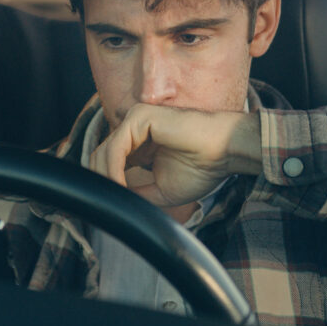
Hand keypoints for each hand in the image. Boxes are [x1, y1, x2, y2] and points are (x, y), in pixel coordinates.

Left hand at [88, 103, 262, 207]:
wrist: (225, 153)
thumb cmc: (202, 169)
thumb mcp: (161, 189)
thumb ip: (136, 191)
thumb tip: (112, 198)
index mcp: (139, 144)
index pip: (109, 162)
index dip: (106, 185)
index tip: (111, 208)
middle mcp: (134, 129)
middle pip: (101, 157)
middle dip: (101, 183)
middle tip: (109, 206)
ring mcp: (135, 120)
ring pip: (104, 152)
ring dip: (106, 179)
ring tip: (117, 199)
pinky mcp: (139, 117)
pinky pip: (115, 148)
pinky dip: (113, 170)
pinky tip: (120, 186)